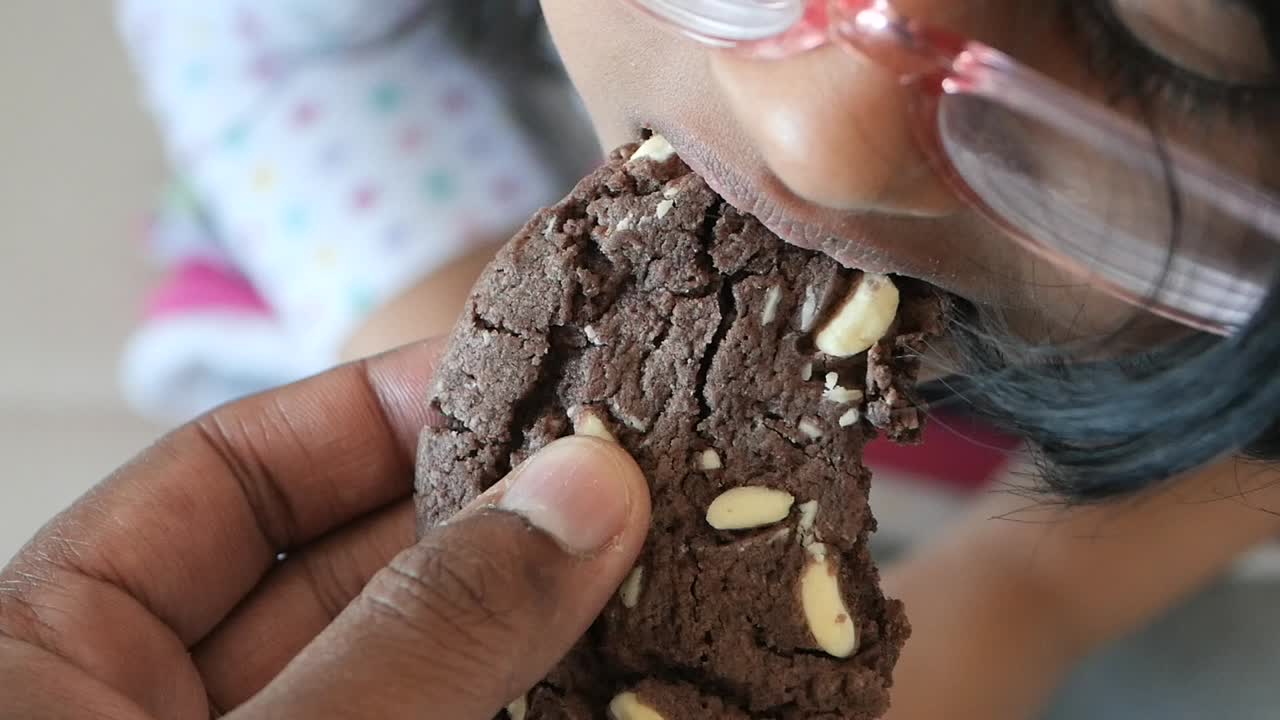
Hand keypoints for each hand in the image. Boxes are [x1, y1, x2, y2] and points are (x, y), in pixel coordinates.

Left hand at [0, 340, 650, 718]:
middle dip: (478, 516)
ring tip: (638, 558)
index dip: (371, 411)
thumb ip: (415, 634)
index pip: (222, 477)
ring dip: (522, 620)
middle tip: (613, 471)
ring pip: (408, 668)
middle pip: (337, 569)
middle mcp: (153, 714)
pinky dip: (523, 705)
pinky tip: (610, 672)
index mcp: (49, 657)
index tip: (515, 375)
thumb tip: (582, 495)